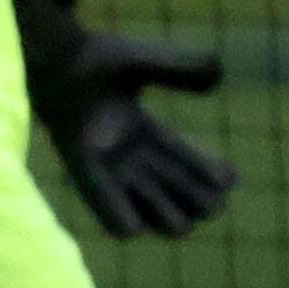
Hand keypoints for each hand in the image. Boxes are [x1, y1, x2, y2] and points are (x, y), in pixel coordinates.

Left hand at [13, 0, 236, 239]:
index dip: (206, 170)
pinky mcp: (78, 162)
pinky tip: (134, 230)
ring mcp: (101, 159)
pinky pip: (97, 196)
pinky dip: (113, 213)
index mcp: (139, 128)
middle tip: (212, 205)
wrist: (56, 57)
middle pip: (167, 184)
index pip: (180, 156)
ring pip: (136, 198)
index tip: (231, 180)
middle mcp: (122, 150)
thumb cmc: (94, 57)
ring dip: (162, 213)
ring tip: (185, 225)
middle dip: (192, 198)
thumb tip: (219, 78)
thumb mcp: (147, 63)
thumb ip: (182, 68)